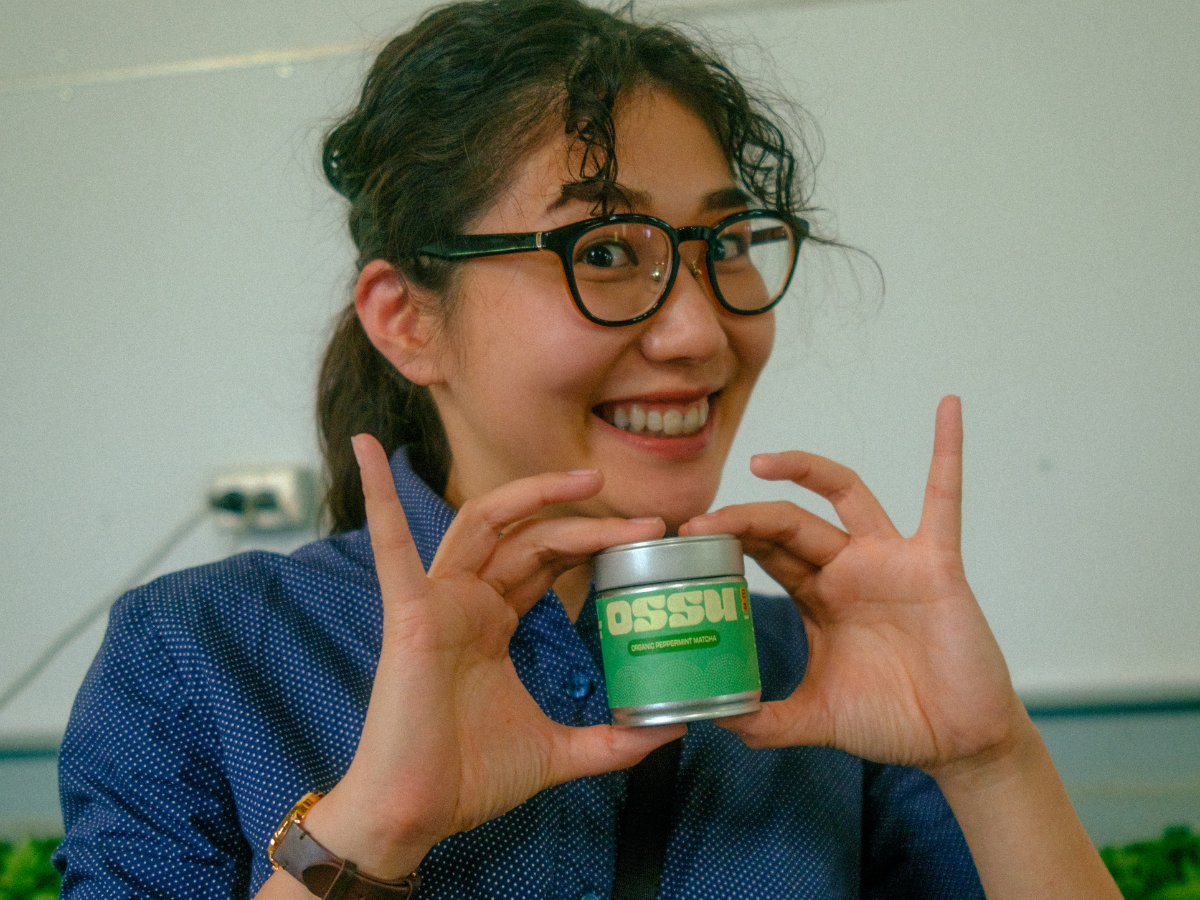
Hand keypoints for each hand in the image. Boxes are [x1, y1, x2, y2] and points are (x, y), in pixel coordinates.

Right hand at [303, 435, 683, 877]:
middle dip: (586, 520)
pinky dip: (378, 497)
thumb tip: (672, 729)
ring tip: (588, 480)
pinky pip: (391, 546)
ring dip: (532, 493)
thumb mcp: (560, 752)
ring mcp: (436, 602)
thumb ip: (613, 742)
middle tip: (647, 518)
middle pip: (531, 537)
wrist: (416, 815)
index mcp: (494, 623)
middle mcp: (467, 601)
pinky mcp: (408, 613)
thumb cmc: (469, 779)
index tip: (650, 537)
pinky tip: (366, 449)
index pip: (548, 560)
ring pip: (484, 523)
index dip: (594, 543)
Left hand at [679, 396, 1023, 772]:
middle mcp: (849, 569)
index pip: (765, 553)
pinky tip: (946, 410)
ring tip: (760, 460)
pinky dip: (946, 452)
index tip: (684, 539)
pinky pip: (944, 499)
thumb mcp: (817, 717)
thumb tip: (716, 722)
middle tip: (699, 522)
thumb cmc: (894, 721)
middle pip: (788, 523)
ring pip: (844, 494)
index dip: (728, 540)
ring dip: (805, 468)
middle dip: (744, 517)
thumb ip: (768, 721)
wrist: (958, 742)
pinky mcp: (935, 564)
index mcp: (819, 597)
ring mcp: (891, 560)